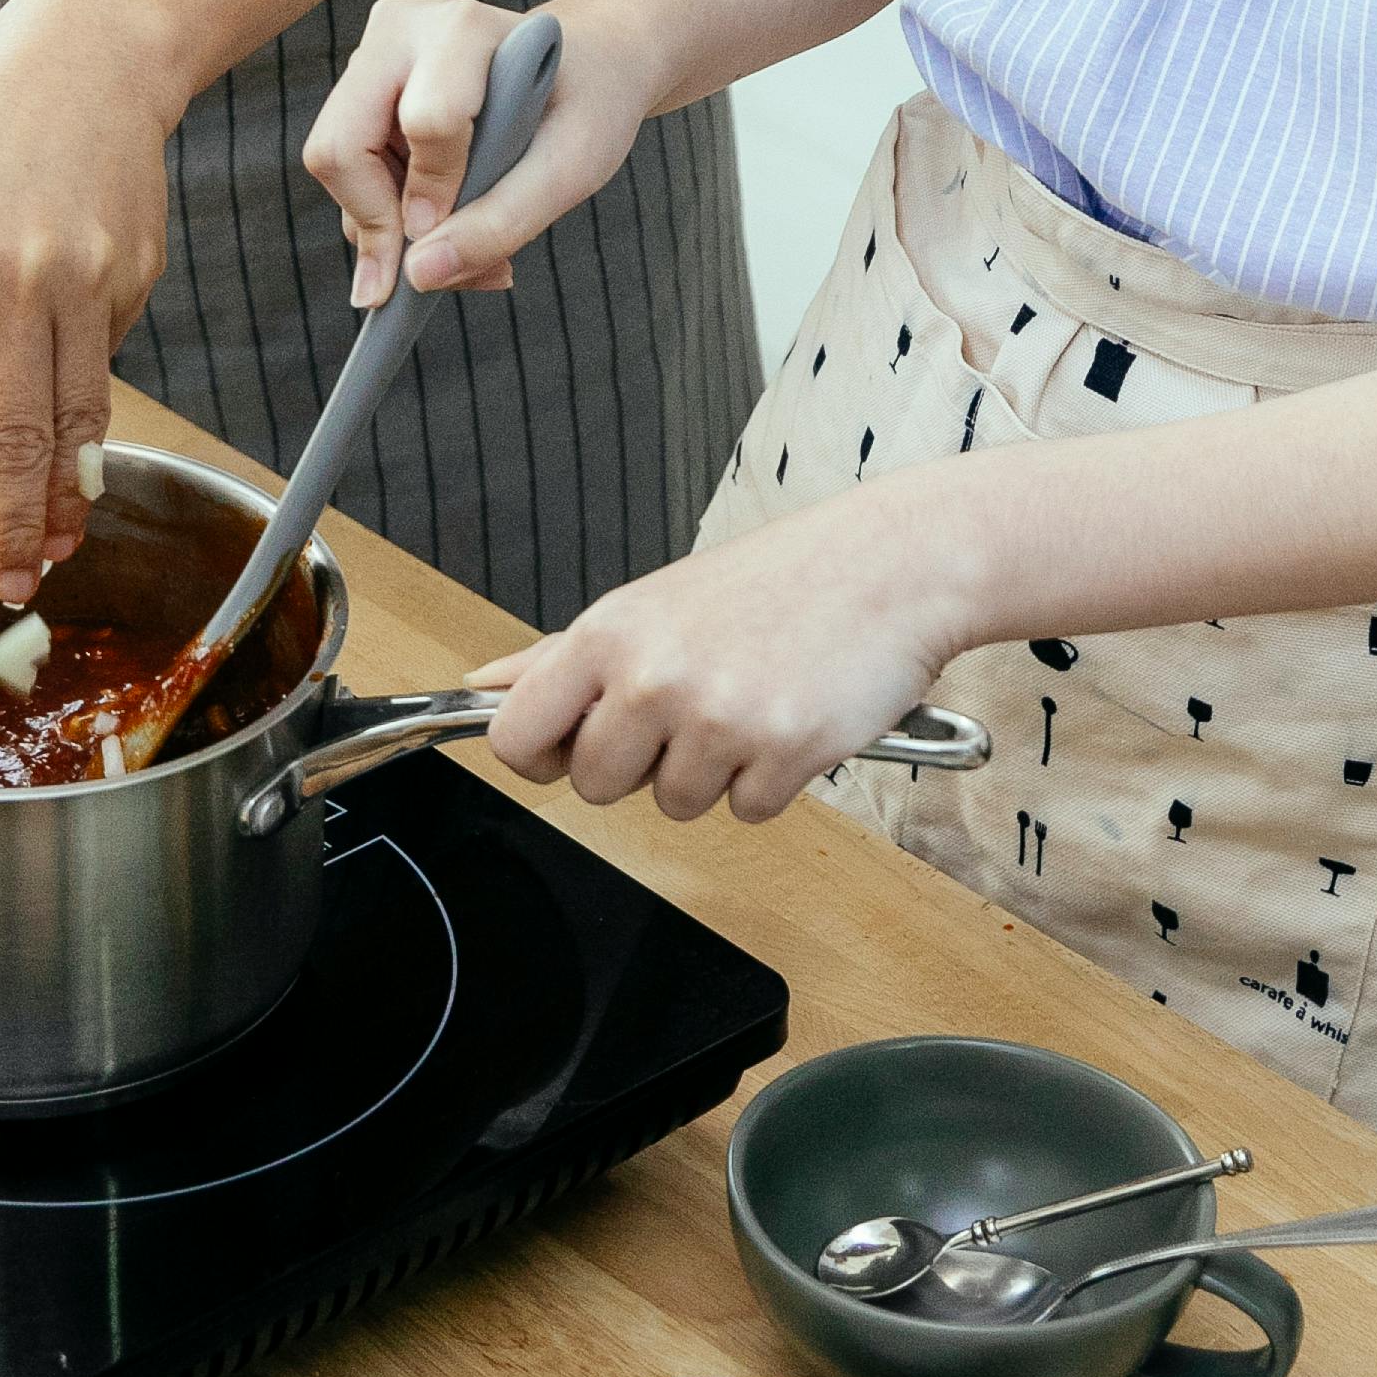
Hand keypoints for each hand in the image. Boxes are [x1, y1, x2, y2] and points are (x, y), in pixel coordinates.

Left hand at [0, 0, 174, 597]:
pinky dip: (92, 419)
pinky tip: (82, 450)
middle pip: (11, 441)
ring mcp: (85, 283)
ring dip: (65, 500)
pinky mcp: (136, 279)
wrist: (84, 61)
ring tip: (56, 549)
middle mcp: (11, 283)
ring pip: (76, 423)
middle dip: (8, 528)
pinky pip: (107, 364)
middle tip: (8, 586)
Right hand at [302, 0, 652, 303]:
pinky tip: (449, 224)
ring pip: (338, 170)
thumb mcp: (572, 169)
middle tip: (427, 274)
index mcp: (463, 30)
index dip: (437, 192)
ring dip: (391, 230)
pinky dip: (391, 217)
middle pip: (339, 148)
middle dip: (379, 224)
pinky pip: (349, 174)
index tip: (455, 236)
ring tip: (468, 249)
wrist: (587, 64)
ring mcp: (371, 59)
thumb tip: (419, 275)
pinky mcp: (362, 92)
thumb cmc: (588, 105)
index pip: (427, 123)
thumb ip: (502, 221)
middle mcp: (398, 32)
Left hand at [473, 484, 969, 823]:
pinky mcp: (781, 754)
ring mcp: (717, 719)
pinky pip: (745, 812)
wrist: (894, 564)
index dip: (541, 755)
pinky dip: (769, 781)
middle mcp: (653, 676)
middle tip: (692, 707)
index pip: (515, 736)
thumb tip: (482, 687)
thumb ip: (564, 657)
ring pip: (672, 804)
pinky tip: (789, 718)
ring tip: (750, 700)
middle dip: (637, 765)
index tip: (572, 746)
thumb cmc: (778, 580)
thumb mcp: (657, 601)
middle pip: (593, 785)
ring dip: (711, 772)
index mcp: (609, 633)